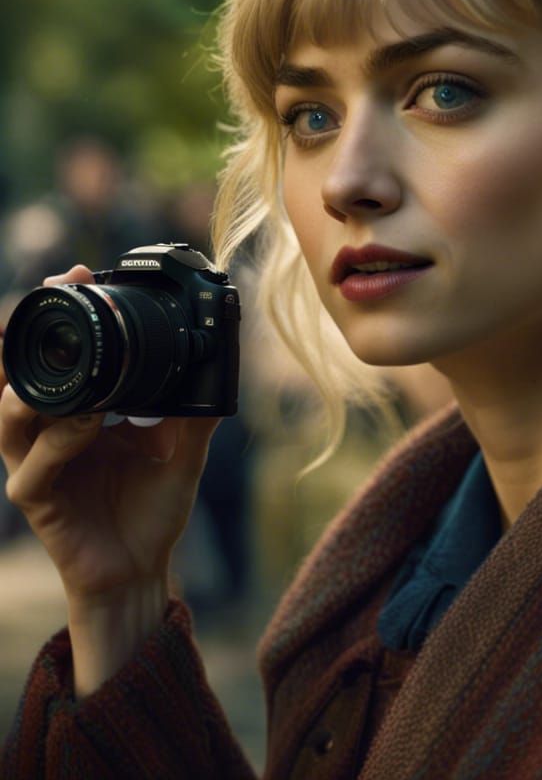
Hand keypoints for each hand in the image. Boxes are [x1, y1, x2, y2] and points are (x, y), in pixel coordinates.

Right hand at [0, 265, 219, 603]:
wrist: (142, 569)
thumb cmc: (153, 508)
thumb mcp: (184, 449)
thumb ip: (192, 410)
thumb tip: (220, 363)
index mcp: (79, 412)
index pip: (58, 354)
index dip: (61, 313)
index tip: (79, 272)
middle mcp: (49, 432)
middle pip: (18, 374)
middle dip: (29, 332)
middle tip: (57, 294)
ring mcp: (37, 464)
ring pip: (10, 416)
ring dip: (40, 390)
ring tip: (85, 381)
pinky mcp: (38, 499)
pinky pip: (35, 467)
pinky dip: (60, 442)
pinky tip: (89, 425)